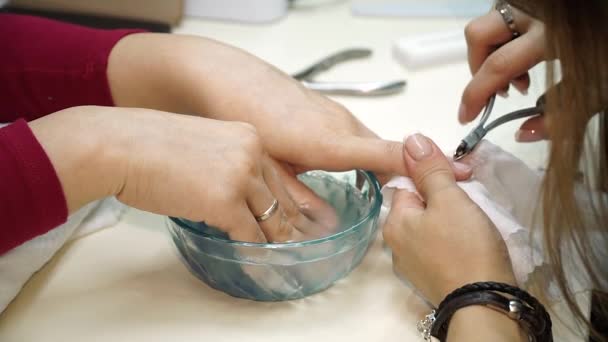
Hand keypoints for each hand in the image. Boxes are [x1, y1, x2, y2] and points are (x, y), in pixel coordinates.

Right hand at [30, 106, 332, 242]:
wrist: (118, 147)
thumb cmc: (146, 146)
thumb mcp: (200, 145)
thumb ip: (226, 164)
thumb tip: (235, 194)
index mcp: (248, 136)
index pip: (281, 176)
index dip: (296, 201)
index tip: (309, 216)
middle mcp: (252, 153)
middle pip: (282, 198)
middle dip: (292, 226)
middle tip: (303, 242)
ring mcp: (241, 177)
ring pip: (271, 219)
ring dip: (274, 242)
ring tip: (281, 258)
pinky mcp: (226, 202)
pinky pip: (250, 235)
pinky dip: (255, 252)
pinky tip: (258, 262)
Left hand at [106, 33, 473, 189]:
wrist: (214, 77)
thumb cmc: (241, 119)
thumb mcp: (272, 167)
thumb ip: (301, 195)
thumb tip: (321, 221)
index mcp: (331, 141)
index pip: (389, 156)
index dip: (425, 167)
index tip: (462, 175)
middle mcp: (337, 121)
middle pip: (379, 148)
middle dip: (397, 169)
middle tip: (414, 188)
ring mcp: (327, 108)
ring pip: (360, 137)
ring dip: (371, 158)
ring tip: (376, 179)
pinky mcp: (316, 103)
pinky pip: (344, 127)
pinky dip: (349, 144)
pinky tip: (333, 157)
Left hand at [382, 133, 515, 305]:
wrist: (484, 304)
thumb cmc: (465, 247)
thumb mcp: (449, 199)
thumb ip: (429, 169)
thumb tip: (411, 139)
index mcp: (395, 221)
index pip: (408, 181)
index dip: (434, 172)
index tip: (462, 174)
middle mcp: (396, 242)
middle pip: (419, 203)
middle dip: (444, 193)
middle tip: (472, 191)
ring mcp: (413, 262)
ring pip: (430, 223)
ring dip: (451, 213)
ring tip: (476, 214)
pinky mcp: (431, 275)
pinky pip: (439, 244)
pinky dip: (453, 235)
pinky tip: (471, 236)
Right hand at [461, 5, 547, 141]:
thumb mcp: (596, 91)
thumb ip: (560, 116)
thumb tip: (522, 133)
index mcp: (551, 37)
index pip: (497, 69)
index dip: (475, 96)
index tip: (466, 116)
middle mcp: (536, 14)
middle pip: (480, 36)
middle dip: (478, 68)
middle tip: (498, 93)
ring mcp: (533, 5)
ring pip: (489, 24)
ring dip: (491, 54)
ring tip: (518, 78)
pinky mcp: (535, 3)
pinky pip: (506, 19)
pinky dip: (507, 42)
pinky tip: (527, 59)